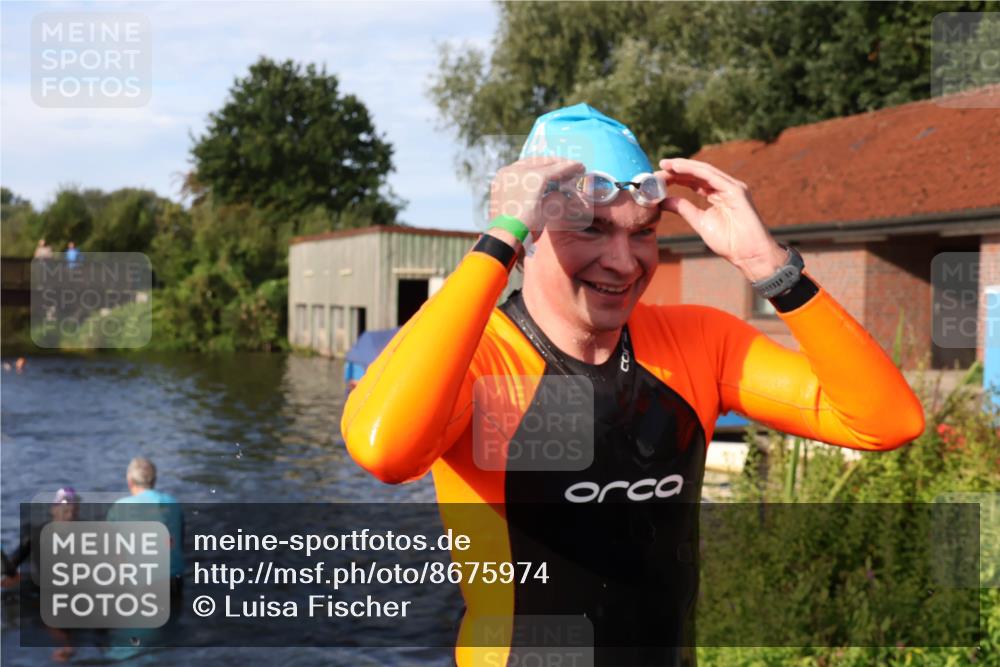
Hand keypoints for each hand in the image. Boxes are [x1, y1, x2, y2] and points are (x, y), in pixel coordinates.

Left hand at [489, 157, 587, 237]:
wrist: (504, 237)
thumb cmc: (528, 227)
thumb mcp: (548, 212)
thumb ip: (557, 197)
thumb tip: (560, 192)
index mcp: (533, 178)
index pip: (555, 169)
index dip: (570, 167)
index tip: (580, 166)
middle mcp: (518, 170)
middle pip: (542, 162)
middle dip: (557, 163)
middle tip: (570, 165)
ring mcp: (507, 173)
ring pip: (529, 162)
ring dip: (543, 164)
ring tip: (555, 167)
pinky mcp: (500, 179)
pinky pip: (517, 168)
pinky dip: (529, 168)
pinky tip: (536, 172)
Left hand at [658, 158, 786, 281]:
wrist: (748, 253)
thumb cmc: (729, 242)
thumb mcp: (700, 222)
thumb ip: (684, 209)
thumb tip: (664, 201)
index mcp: (718, 194)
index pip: (695, 181)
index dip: (678, 176)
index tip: (660, 175)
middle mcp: (726, 187)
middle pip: (698, 173)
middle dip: (679, 168)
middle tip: (660, 164)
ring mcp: (732, 187)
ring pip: (704, 171)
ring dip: (684, 166)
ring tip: (667, 164)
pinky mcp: (736, 190)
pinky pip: (711, 176)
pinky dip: (694, 171)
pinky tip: (679, 168)